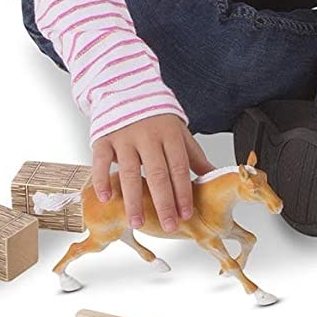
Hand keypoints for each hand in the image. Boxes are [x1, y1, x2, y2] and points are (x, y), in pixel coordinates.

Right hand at [92, 114, 210, 231]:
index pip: (179, 168)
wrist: (127, 90)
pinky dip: (102, 180)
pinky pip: (101, 161)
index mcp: (171, 135)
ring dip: (133, 200)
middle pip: (157, 174)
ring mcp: (125, 137)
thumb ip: (194, 157)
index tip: (186, 214)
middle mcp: (148, 136)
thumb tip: (215, 177)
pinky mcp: (103, 138)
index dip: (183, 192)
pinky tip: (106, 198)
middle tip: (167, 225)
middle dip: (163, 202)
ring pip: (130, 172)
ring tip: (137, 222)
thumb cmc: (156, 118)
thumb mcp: (179, 133)